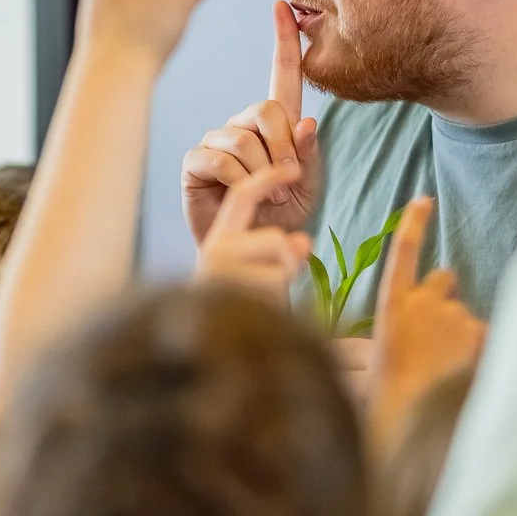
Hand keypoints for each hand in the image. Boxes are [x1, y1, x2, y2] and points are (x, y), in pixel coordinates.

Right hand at [181, 1, 319, 241]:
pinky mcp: (195, 162)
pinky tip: (241, 196)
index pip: (280, 76)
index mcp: (274, 125)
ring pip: (244, 139)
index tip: (283, 8)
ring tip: (268, 197)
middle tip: (287, 180)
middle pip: (265, 109)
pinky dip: (239, 181)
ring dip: (263, 173)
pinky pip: (220, 158)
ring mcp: (216, 140)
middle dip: (283, 148)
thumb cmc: (280, 219)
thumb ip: (308, 154)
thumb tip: (306, 120)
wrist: (252, 252)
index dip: (284, 42)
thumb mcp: (306, 186)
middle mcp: (242, 125)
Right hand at [194, 163, 312, 304]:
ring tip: (264, 301)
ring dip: (283, 281)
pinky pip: (273, 282)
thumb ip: (286, 247)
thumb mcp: (269, 268)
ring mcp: (218, 271)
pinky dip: (276, 299)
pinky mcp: (226, 290)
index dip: (269, 177)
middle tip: (280, 281)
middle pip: (275, 237)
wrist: (222, 346)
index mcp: (220, 238)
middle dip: (289, 260)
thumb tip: (302, 241)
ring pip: (278, 260)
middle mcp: (214, 249)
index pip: (242, 196)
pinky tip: (260, 313)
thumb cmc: (248, 308)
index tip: (295, 168)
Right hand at [367, 197, 485, 451]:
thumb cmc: (386, 399)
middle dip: (447, 296)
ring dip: (466, 336)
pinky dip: (487, 354)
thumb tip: (388, 347)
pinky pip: (492, 338)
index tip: (424, 200)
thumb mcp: (374, 366)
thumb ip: (391, 343)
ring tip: (453, 374)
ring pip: (469, 319)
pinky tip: (472, 377)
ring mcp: (455, 315)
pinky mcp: (482, 333)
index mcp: (391, 306)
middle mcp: (425, 302)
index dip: (414, 224)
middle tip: (444, 328)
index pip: (403, 252)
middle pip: (445, 281)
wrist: (411, 416)